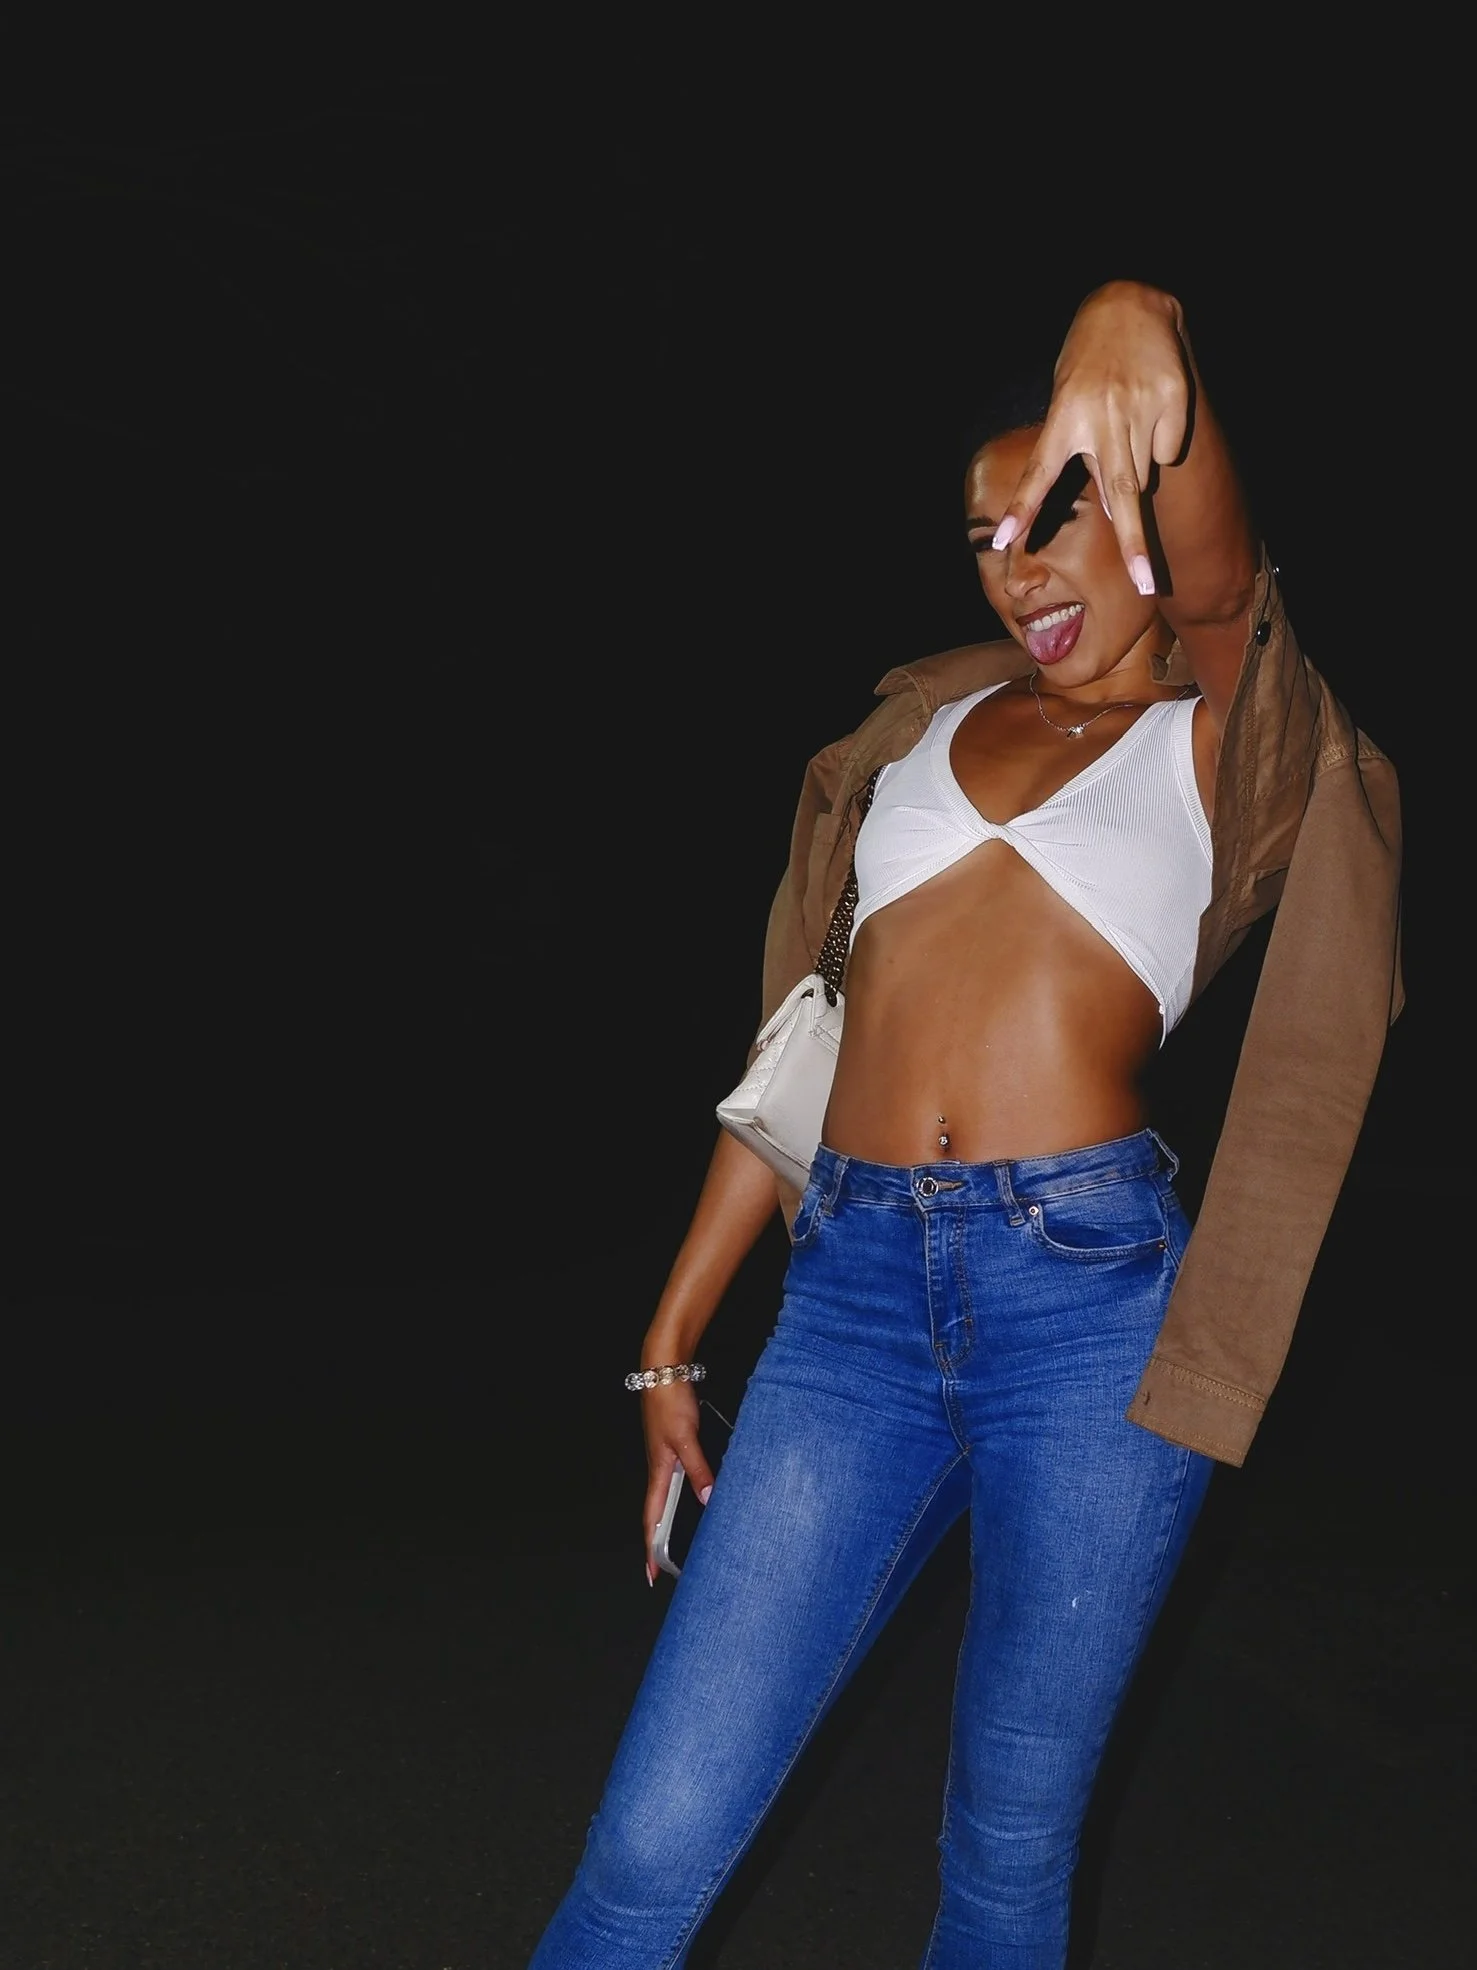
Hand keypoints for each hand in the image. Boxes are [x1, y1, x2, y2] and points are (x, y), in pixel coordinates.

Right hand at [640, 1382, 715, 1586]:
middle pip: (656, 1513)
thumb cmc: (669, 1401)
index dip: (650, 1548)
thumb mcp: (686, 1438)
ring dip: (669, 1520)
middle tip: (665, 1567)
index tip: (651, 1574)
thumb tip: (707, 1500)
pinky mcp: (674, 1446)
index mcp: (658, 1472)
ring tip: (677, 1542)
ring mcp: (666, 1457)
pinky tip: (697, 1496)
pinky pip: (677, 1480)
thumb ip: (698, 1469)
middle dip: (658, 1542)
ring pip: (667, 1498)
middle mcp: (659, 1469)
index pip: (651, 1519)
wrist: (663, 1371)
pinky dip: (683, 1496)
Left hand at [990, 282, 1190, 596]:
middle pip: (1118, 494)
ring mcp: (1138, 408)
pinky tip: (1152, 408)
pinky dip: (1162, 442)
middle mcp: (1100, 417)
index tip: (1004, 542)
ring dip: (1136, 470)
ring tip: (1127, 424)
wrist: (1130, 305)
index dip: (1021, 509)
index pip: (1037, 474)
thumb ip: (1083, 452)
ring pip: (1145, 475)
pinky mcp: (1172, 398)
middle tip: (1147, 585)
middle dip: (1133, 545)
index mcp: (1063, 419)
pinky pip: (1170, 449)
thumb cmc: (1090, 367)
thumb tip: (1116, 502)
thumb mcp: (1068, 401)